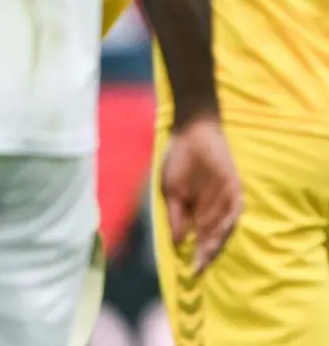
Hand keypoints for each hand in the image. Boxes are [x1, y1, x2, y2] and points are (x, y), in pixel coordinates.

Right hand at [160, 115, 242, 273]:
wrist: (192, 135)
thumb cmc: (178, 160)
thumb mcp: (171, 192)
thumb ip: (176, 217)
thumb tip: (177, 243)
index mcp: (196, 213)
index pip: (197, 239)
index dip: (194, 254)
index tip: (189, 271)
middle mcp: (212, 210)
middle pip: (212, 237)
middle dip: (206, 253)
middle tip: (200, 268)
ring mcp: (224, 201)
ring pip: (224, 227)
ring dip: (216, 241)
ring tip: (206, 254)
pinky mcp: (234, 189)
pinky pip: (235, 209)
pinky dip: (228, 220)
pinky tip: (219, 230)